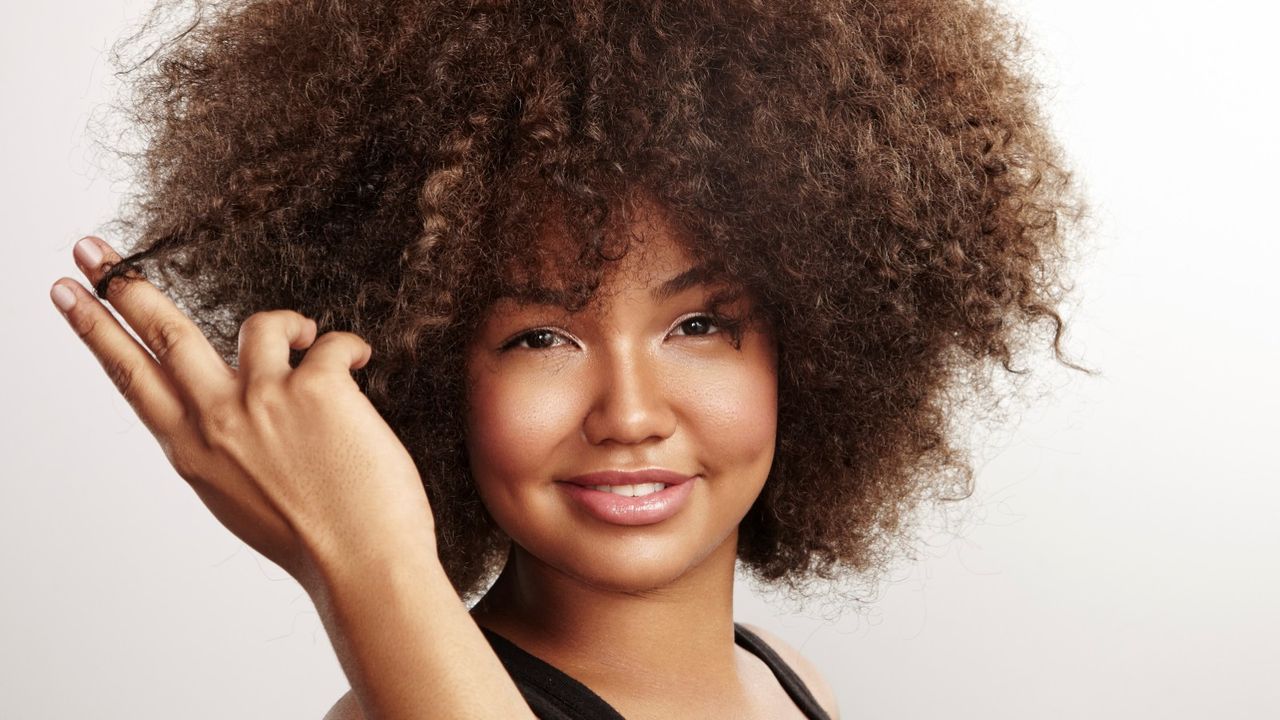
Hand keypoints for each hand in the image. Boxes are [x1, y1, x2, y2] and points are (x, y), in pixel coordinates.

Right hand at [49, 236, 435, 591]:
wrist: (362, 567)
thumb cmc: (312, 540)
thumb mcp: (238, 497)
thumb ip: (220, 445)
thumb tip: (220, 401)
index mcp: (192, 451)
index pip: (130, 378)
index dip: (95, 331)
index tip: (67, 294)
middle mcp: (218, 421)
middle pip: (163, 334)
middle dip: (124, 286)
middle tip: (93, 248)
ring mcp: (265, 400)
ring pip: (258, 323)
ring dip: (287, 323)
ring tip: (307, 340)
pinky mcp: (317, 388)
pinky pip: (331, 342)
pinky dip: (348, 348)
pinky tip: (360, 366)